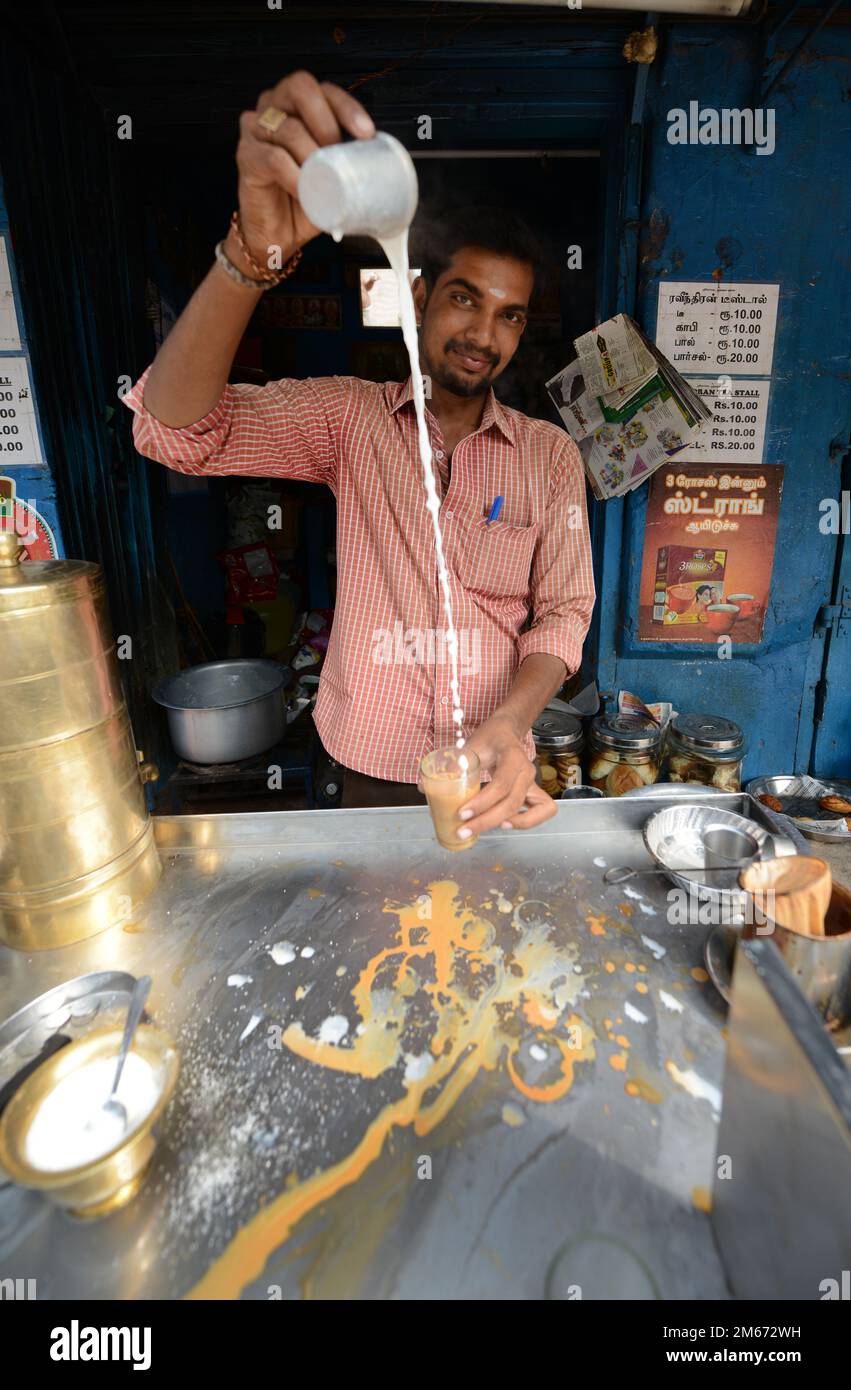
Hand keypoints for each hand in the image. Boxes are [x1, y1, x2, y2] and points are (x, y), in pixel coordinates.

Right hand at [231, 71, 374, 270]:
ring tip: (322, 178)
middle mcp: (274, 108)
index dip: (346, 106)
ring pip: (288, 127)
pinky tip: (302, 188)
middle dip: (326, 120)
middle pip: (299, 88)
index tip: (366, 133)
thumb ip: (350, 161)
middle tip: (336, 151)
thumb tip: (382, 158)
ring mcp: (256, 130)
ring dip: (311, 154)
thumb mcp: (334, 177)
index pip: (323, 90)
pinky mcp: (246, 156)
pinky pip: (273, 158)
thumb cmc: (303, 202)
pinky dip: (293, 175)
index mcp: (297, 107)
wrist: (277, 235)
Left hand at [451, 715, 557, 840]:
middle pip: (512, 803)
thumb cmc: (488, 738)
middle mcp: (527, 771)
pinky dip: (526, 822)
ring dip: (504, 823)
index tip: (461, 814)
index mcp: (512, 756)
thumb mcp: (470, 746)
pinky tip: (505, 825)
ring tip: (480, 829)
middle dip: (486, 821)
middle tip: (463, 830)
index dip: (482, 803)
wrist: (506, 731)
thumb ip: (451, 766)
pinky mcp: (535, 791)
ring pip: (528, 810)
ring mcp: (533, 782)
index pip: (501, 784)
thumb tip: (423, 787)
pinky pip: (541, 812)